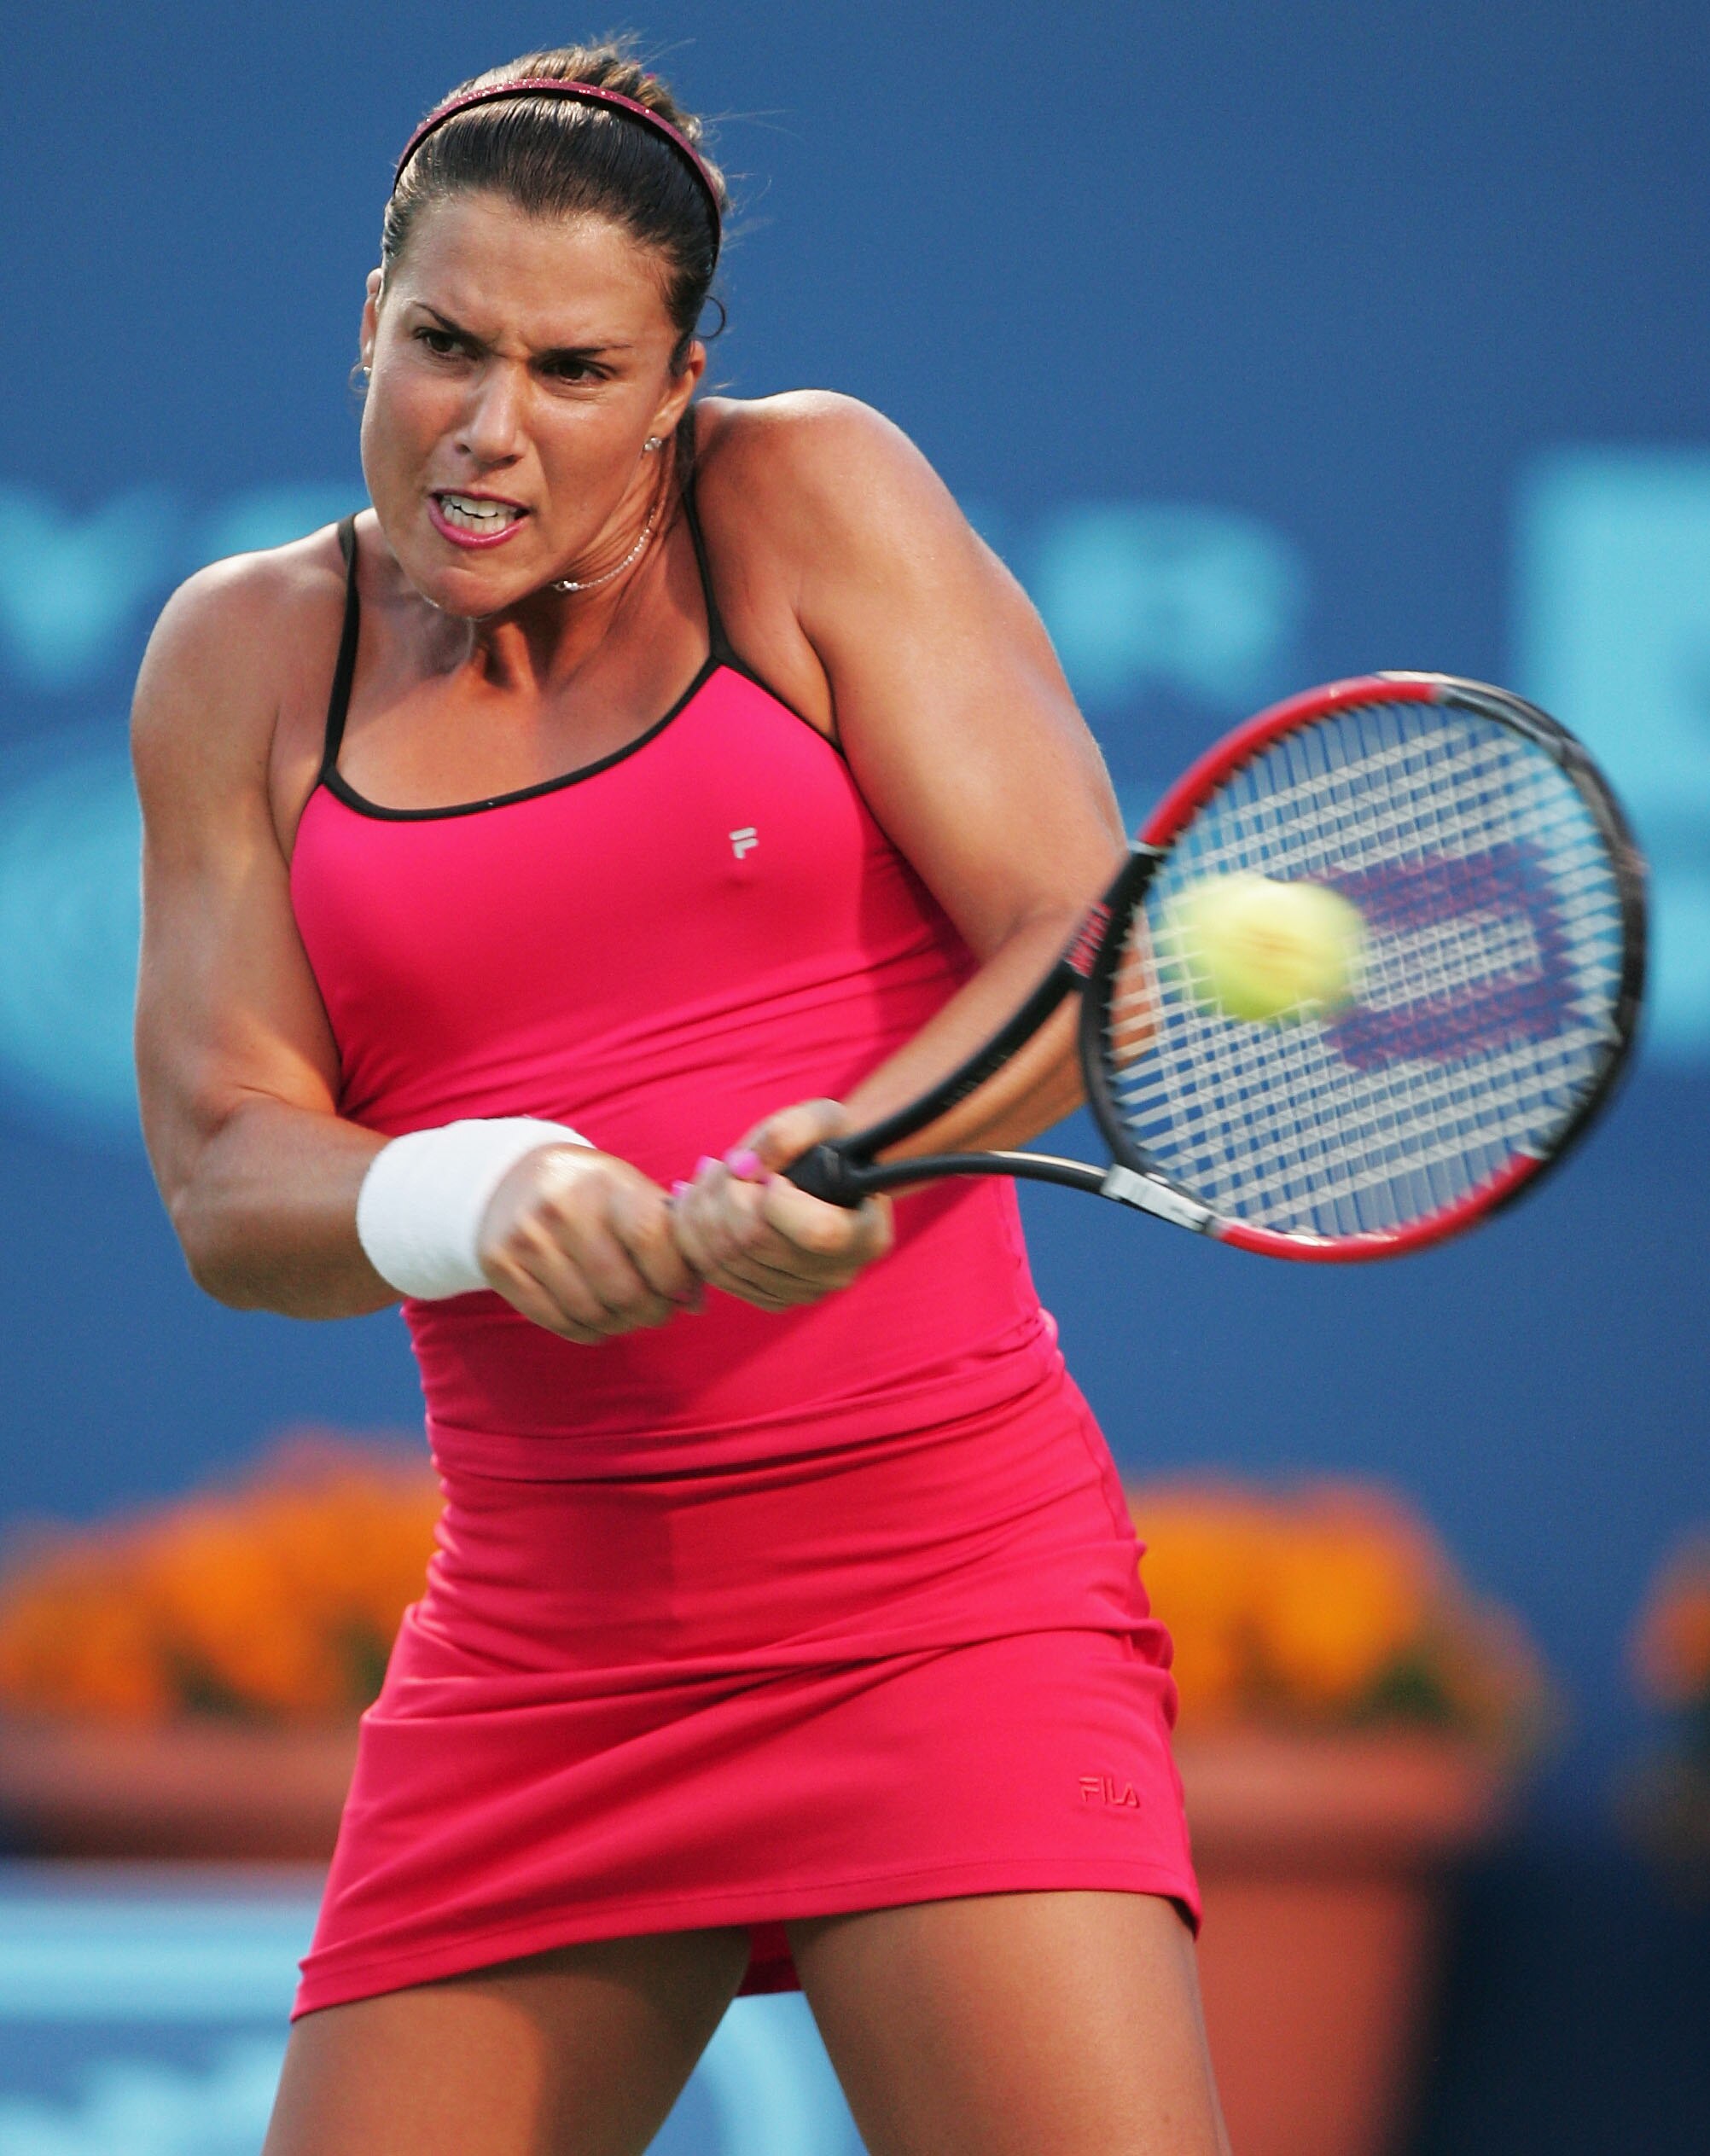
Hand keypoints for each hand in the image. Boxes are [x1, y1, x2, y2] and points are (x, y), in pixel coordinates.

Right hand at [477, 1145, 702, 1343]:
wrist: (512, 1176)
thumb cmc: (594, 1193)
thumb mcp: (634, 1196)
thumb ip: (672, 1242)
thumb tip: (695, 1303)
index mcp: (607, 1183)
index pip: (652, 1239)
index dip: (675, 1277)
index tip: (680, 1288)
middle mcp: (562, 1206)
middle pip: (623, 1289)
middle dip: (651, 1311)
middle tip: (658, 1311)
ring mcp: (526, 1237)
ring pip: (591, 1312)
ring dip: (620, 1325)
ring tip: (628, 1315)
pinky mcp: (500, 1264)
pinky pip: (555, 1321)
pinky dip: (586, 1331)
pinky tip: (598, 1321)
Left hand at [670, 1100, 893, 1312]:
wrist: (827, 1174)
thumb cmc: (829, 1142)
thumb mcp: (822, 1118)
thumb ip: (788, 1132)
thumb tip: (742, 1167)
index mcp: (867, 1235)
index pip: (816, 1232)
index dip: (777, 1199)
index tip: (772, 1174)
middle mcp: (840, 1273)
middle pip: (758, 1243)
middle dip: (724, 1194)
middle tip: (718, 1162)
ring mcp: (804, 1292)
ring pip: (727, 1260)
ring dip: (701, 1210)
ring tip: (707, 1175)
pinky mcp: (770, 1298)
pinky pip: (716, 1274)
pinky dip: (694, 1235)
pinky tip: (697, 1202)